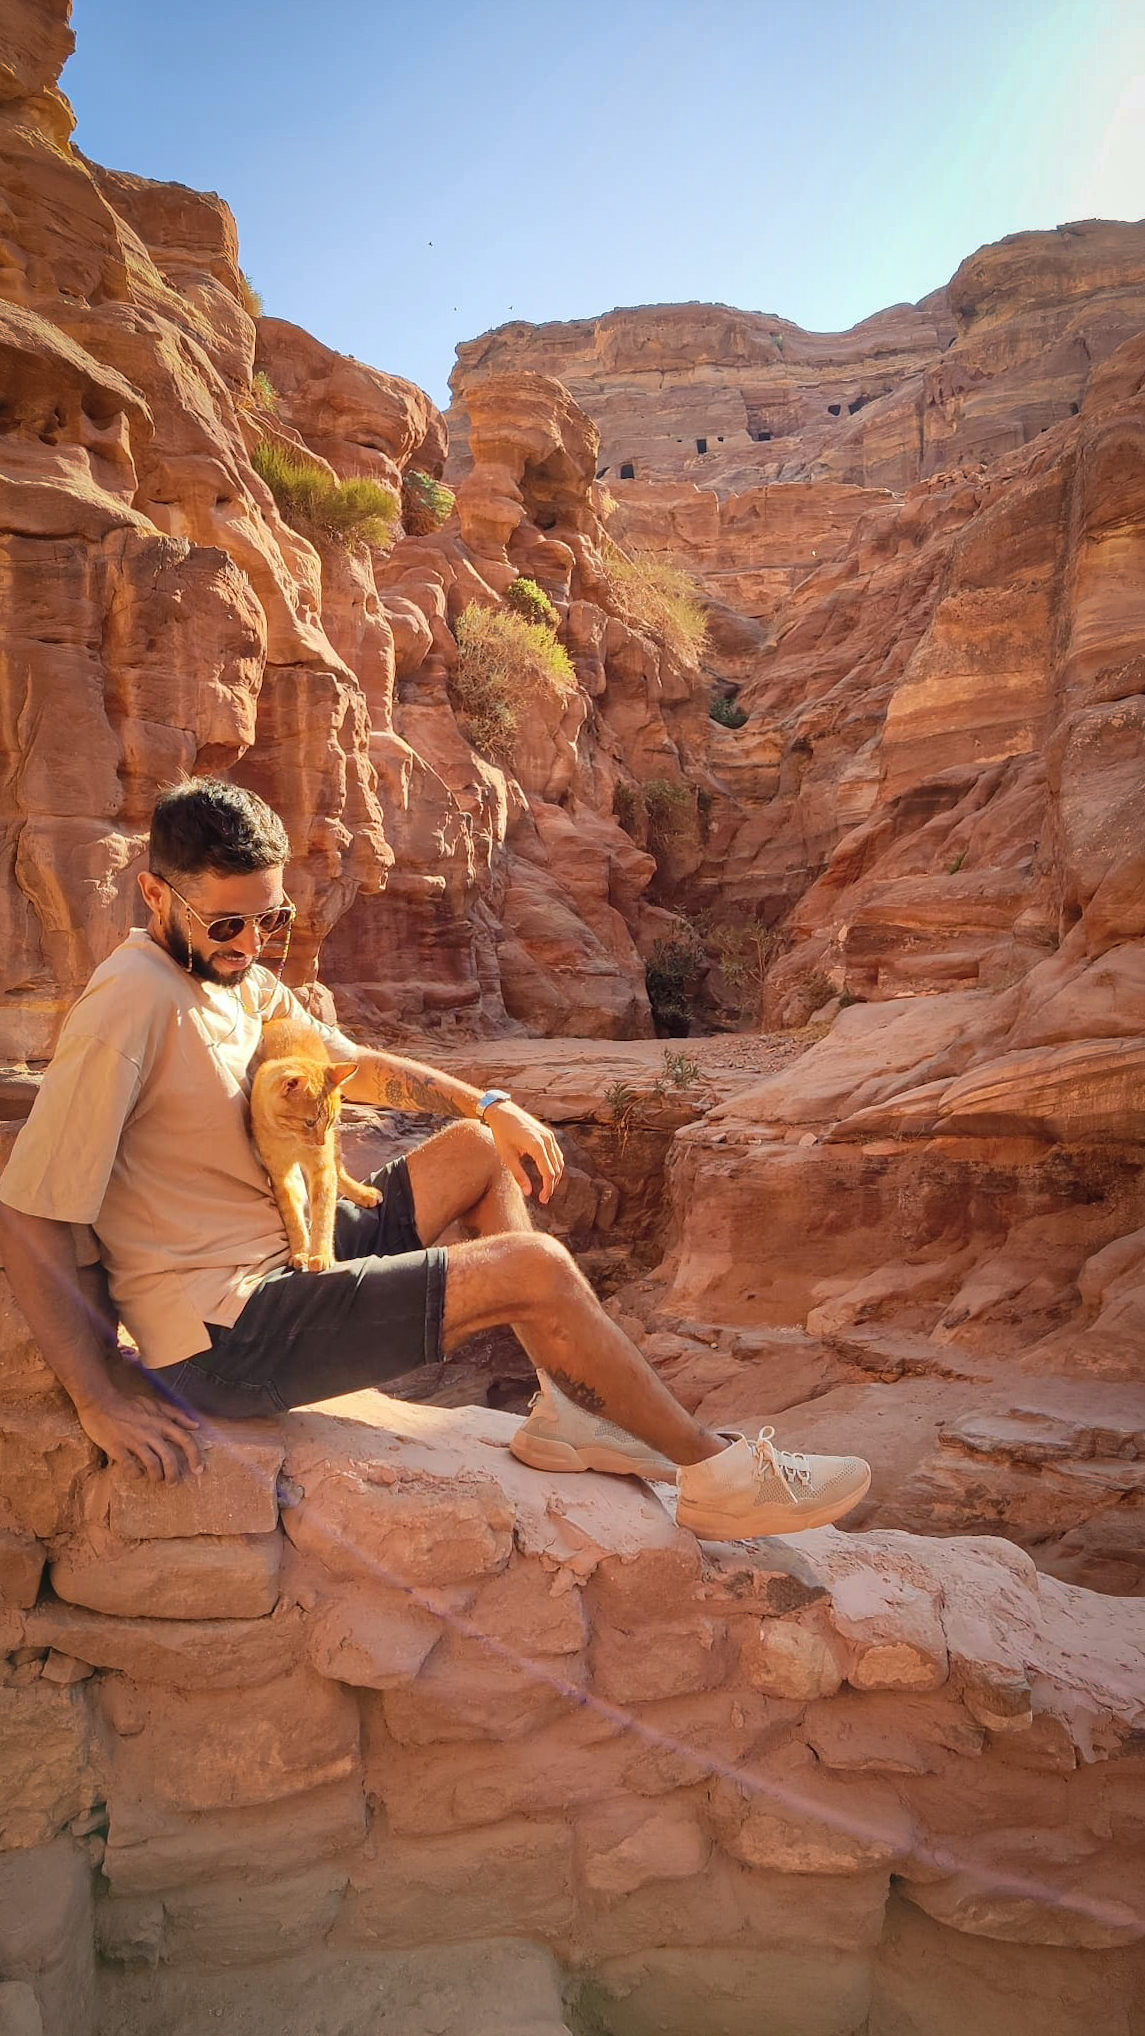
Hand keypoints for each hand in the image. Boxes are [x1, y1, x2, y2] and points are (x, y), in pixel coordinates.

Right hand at [76, 1370, 202, 1482]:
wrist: (99, 1400)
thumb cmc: (128, 1403)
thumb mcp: (155, 1404)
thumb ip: (176, 1415)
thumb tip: (196, 1426)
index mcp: (161, 1422)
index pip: (185, 1440)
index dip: (195, 1456)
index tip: (198, 1469)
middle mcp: (150, 1432)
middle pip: (170, 1458)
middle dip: (174, 1474)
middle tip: (173, 1483)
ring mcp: (134, 1440)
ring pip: (153, 1465)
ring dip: (157, 1477)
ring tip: (157, 1480)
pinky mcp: (118, 1447)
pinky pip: (130, 1467)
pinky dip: (136, 1474)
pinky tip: (137, 1474)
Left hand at [485, 1101, 564, 1204]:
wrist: (503, 1111)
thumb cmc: (502, 1133)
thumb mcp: (507, 1156)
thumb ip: (519, 1175)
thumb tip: (528, 1193)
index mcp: (537, 1146)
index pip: (548, 1173)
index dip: (547, 1189)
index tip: (543, 1200)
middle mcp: (547, 1140)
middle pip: (556, 1169)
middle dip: (552, 1185)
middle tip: (544, 1198)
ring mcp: (549, 1136)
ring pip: (559, 1161)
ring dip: (555, 1176)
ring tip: (546, 1188)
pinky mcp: (548, 1134)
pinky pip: (557, 1153)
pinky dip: (555, 1165)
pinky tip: (548, 1173)